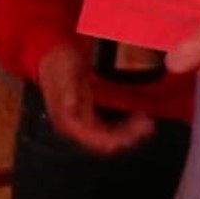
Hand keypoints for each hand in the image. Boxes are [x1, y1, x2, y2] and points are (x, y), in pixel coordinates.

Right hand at [36, 43, 152, 153]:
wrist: (50, 55)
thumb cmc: (58, 63)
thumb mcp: (64, 72)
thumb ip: (68, 91)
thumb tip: (71, 108)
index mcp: (69, 121)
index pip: (97, 140)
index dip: (119, 138)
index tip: (139, 128)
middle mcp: (76, 128)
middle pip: (106, 143)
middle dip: (129, 137)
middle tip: (149, 124)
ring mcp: (83, 124)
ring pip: (110, 139)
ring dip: (129, 134)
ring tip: (147, 123)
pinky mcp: (90, 118)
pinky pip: (110, 130)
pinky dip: (125, 127)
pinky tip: (137, 117)